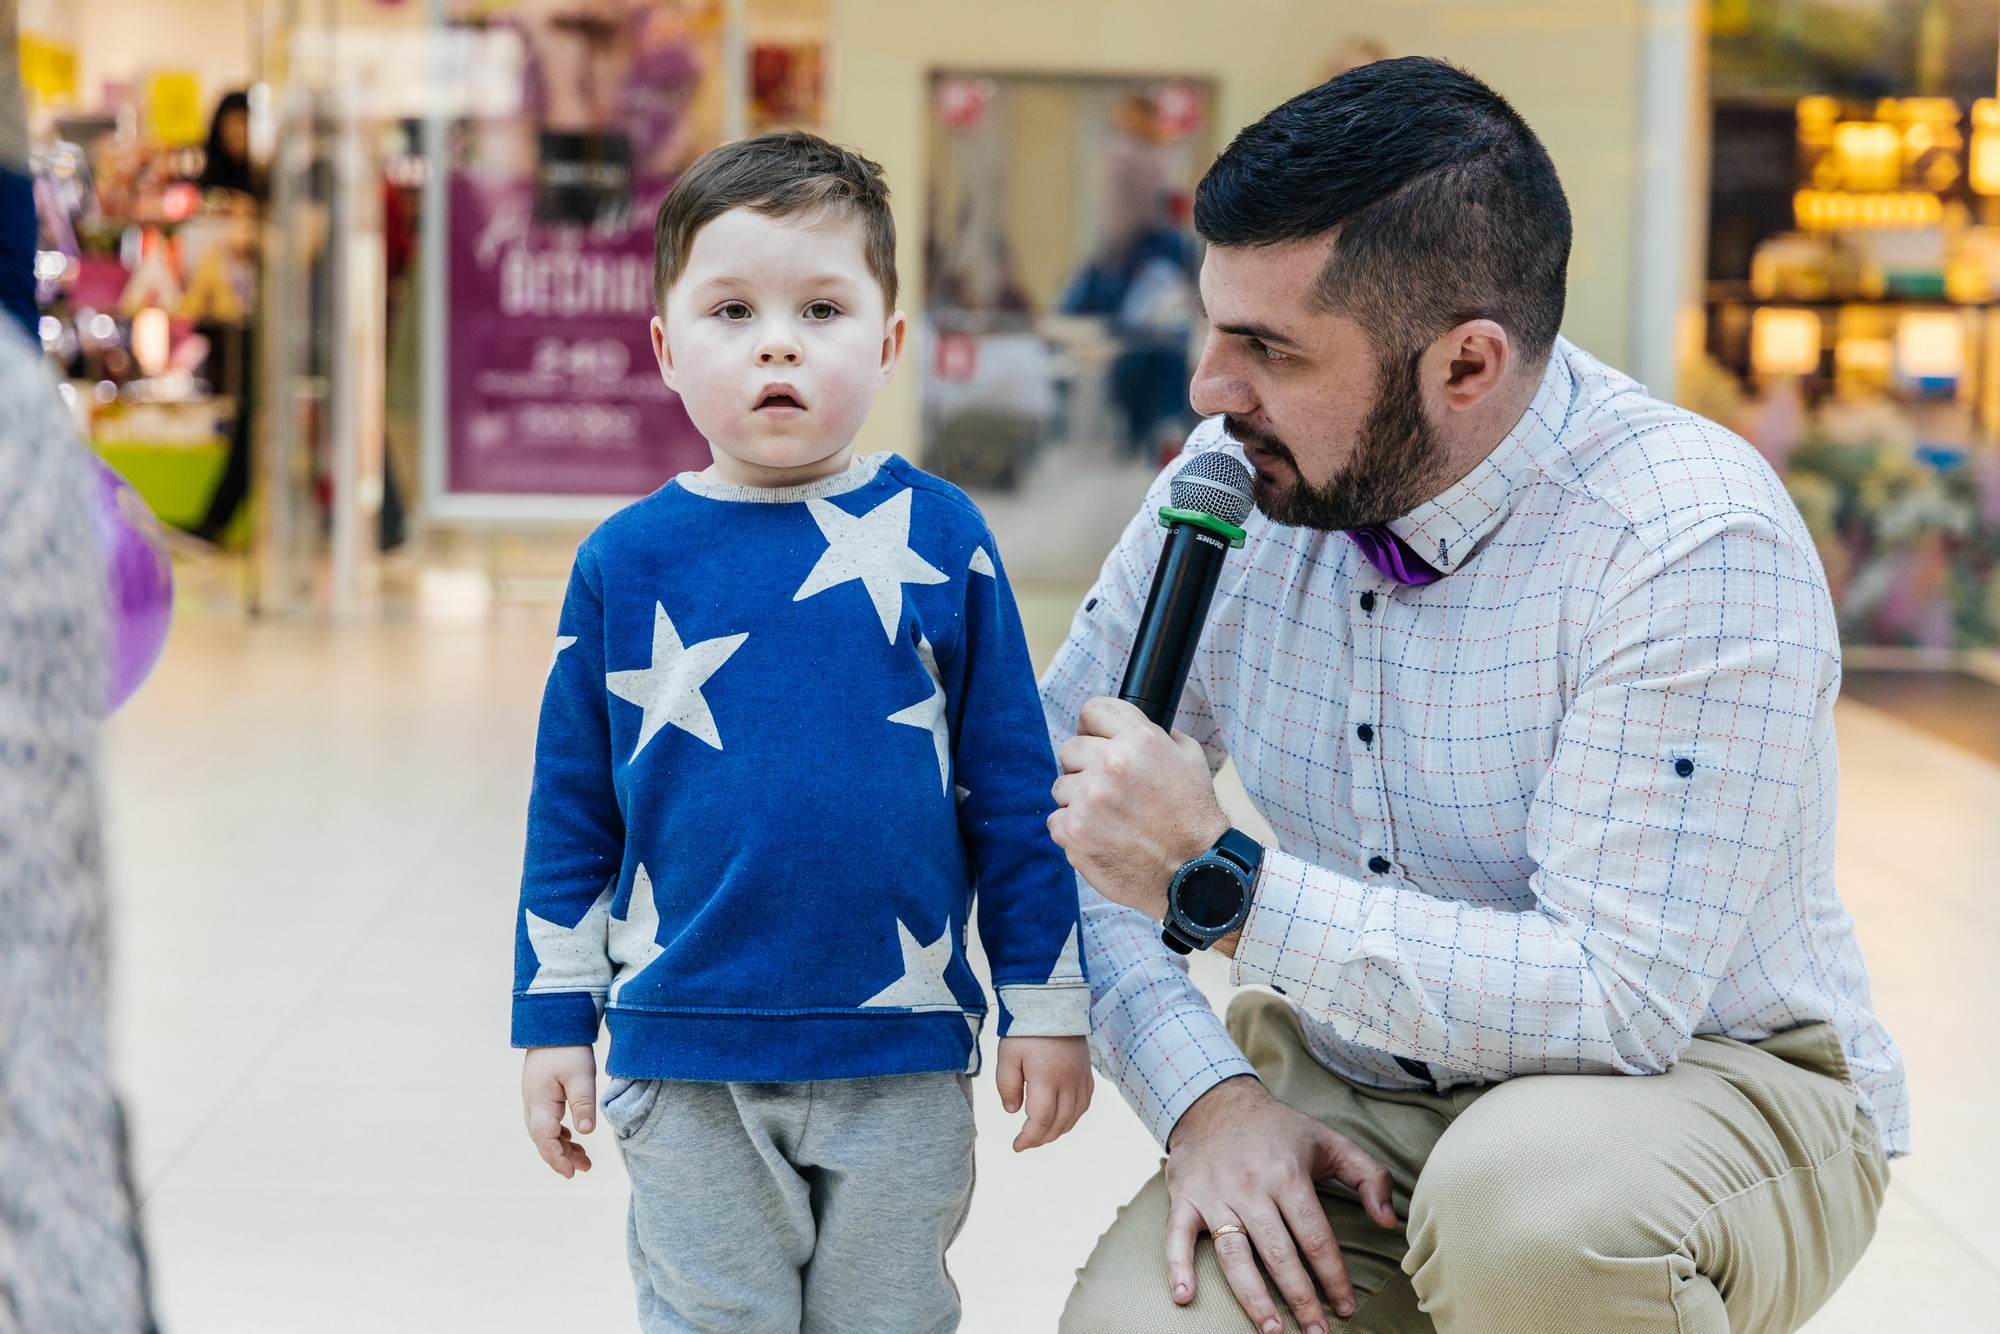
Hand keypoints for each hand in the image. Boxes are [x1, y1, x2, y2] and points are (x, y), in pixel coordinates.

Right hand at [522, 1045, 597, 1178]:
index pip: (545, 1140)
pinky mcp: (539, 1094)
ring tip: (583, 1158)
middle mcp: (532, 1105)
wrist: (552, 1025)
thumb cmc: (568, 1049)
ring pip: (544, 1132)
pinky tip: (571, 1138)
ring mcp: (533, 1100)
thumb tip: (586, 1133)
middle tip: (585, 1168)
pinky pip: (545, 1122)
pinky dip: (558, 1134)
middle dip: (562, 1157)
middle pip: (543, 1140)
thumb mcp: (581, 1075)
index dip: (558, 1158)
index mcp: (540, 1103)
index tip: (572, 1173)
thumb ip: (583, 1103)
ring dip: (561, 1147)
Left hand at [995, 1035, 1092, 1151]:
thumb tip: (1013, 1111)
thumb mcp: (1008, 1056)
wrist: (1053, 1001)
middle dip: (1042, 1138)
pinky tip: (1062, 1117)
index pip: (1041, 1121)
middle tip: (1026, 1142)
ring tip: (1042, 1134)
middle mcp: (1068, 1082)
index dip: (1029, 1138)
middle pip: (1060, 1123)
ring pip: (1075, 1115)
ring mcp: (1080, 1077)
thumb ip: (1007, 1085)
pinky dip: (1074, 1116)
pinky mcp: (1087, 1071)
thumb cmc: (1027, 1028)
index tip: (1017, 1146)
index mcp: (1046, 1079)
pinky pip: (1085, 1102)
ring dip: (1059, 1130)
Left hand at [1049, 697, 1228, 916]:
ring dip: (1078, 800)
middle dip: (1086, 766)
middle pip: (1070, 749)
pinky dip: (1074, 830)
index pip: (1093, 711)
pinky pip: (1057, 820)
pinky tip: (1101, 837)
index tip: (1096, 741)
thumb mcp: (1189, 759)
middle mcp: (1111, 764)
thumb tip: (1130, 726)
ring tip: (1108, 818)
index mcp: (1139, 740)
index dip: (1094, 727)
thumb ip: (1158, 734)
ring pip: (1061, 786)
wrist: (1195, 872)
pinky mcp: (1075, 832)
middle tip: (1108, 789)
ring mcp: (1089, 799)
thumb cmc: (1194, 818)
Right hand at [1164, 1076, 1396, 1333]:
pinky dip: (1177, 1267)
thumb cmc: (1278, 1128)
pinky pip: (1176, 1237)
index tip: (1345, 1307)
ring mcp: (1214, 1195)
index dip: (1333, 1276)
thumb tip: (1389, 1222)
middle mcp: (1250, 1187)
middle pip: (1278, 1253)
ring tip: (1272, 1329)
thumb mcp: (1329, 1141)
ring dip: (1252, 1296)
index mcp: (1287, 1174)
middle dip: (1300, 1298)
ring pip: (1234, 1254)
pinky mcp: (1184, 1199)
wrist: (1214, 1100)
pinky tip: (1184, 1298)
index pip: (1315, 1236)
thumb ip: (1368, 1176)